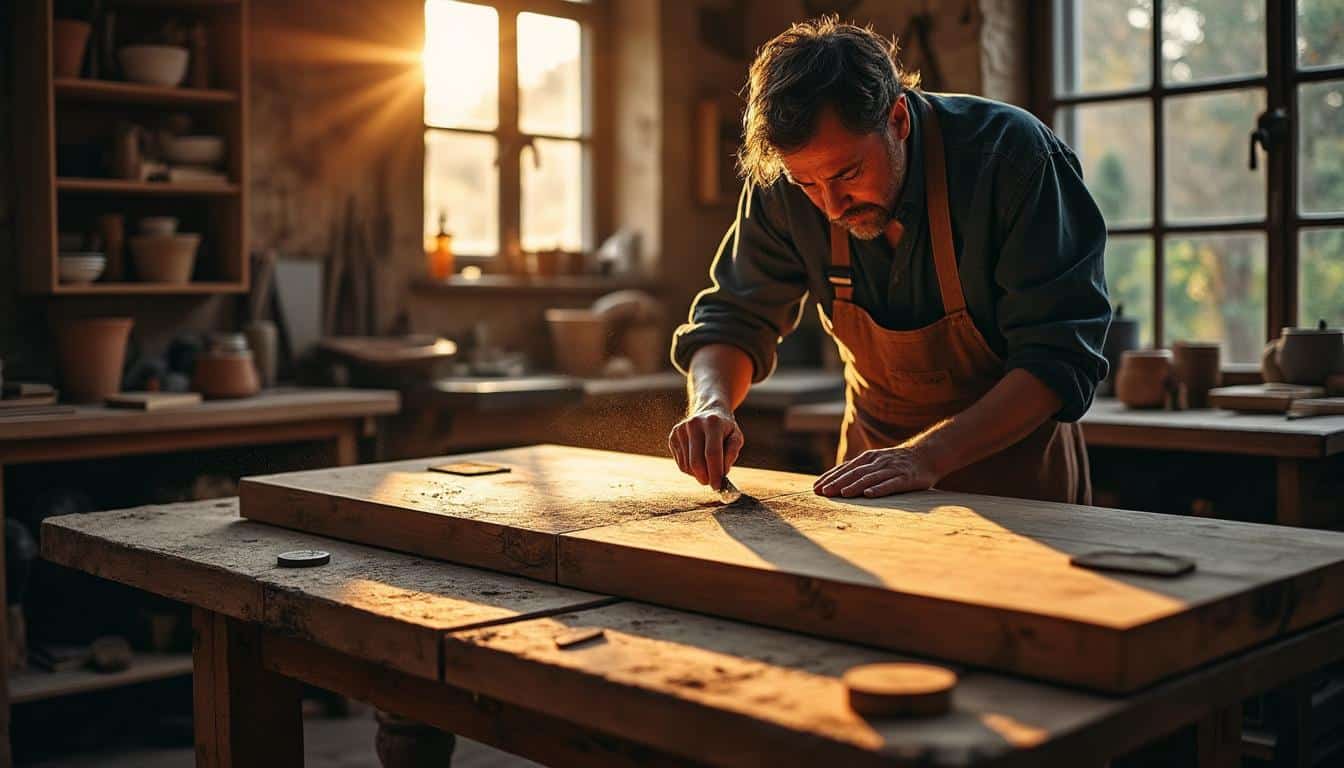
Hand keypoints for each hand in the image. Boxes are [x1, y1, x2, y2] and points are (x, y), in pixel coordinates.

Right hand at [668, 406, 743, 489]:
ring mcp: (680, 430)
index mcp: (712, 423)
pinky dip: (691, 470)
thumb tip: (722, 473)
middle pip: (696, 462)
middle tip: (712, 483)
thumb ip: (732, 453)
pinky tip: (699, 461)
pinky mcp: (673, 437)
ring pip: (687, 466)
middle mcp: (693, 424)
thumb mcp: (736, 437)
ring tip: (708, 468)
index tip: (718, 486)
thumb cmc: (725, 429)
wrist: (709, 412)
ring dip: (699, 475)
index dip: (715, 473)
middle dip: (705, 478)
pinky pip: (681, 464)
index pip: (712, 453)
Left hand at [813, 445, 940, 497]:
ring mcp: (891, 469)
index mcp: (868, 458)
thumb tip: (836, 480)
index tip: (815, 488)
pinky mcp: (906, 478)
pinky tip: (869, 494)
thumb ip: (859, 470)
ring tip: (842, 494)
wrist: (927, 455)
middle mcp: (877, 462)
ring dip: (854, 486)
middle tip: (823, 493)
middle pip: (854, 473)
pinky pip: (891, 484)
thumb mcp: (876, 462)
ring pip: (870, 478)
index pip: (845, 468)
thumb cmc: (897, 463)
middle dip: (837, 482)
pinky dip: (879, 488)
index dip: (830, 477)